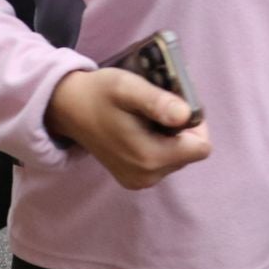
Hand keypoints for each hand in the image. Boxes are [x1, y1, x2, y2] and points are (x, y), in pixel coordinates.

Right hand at [44, 67, 212, 189]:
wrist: (68, 108)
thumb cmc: (98, 93)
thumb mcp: (127, 87)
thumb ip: (157, 101)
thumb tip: (185, 115)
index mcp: (149, 157)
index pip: (201, 147)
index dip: (196, 123)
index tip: (176, 105)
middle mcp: (147, 176)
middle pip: (190, 152)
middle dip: (182, 128)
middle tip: (159, 106)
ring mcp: (139, 181)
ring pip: (178, 156)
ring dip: (170, 135)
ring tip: (147, 115)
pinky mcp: (133, 179)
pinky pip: (163, 161)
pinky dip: (159, 143)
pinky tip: (140, 128)